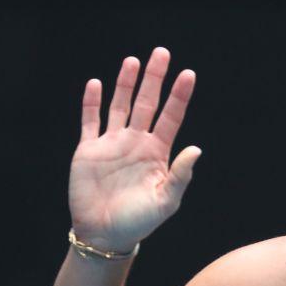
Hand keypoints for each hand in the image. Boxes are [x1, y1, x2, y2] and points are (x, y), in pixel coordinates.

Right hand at [69, 47, 199, 251]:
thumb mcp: (165, 201)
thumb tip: (196, 149)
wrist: (104, 233)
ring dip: (125, 83)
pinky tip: (97, 83)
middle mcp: (136, 143)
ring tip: (133, 61)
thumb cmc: (139, 221)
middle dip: (154, 78)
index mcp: (158, 153)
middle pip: (146, 103)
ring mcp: (112, 144)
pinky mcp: (88, 150)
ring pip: (119, 105)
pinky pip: (90, 121)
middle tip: (162, 52)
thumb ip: (180, 175)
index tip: (188, 74)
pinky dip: (92, 102)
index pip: (171, 117)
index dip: (179, 96)